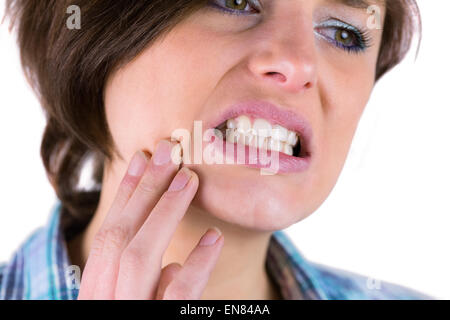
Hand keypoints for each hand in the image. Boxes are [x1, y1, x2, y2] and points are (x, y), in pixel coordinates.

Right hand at [77, 140, 223, 298]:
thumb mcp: (136, 305)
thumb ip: (147, 286)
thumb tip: (174, 266)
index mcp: (97, 295)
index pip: (106, 238)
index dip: (124, 195)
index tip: (141, 158)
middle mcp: (106, 301)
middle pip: (118, 237)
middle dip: (143, 189)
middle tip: (168, 150)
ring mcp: (131, 311)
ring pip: (139, 256)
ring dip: (164, 210)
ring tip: (189, 177)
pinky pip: (178, 294)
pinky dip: (197, 264)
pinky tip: (214, 236)